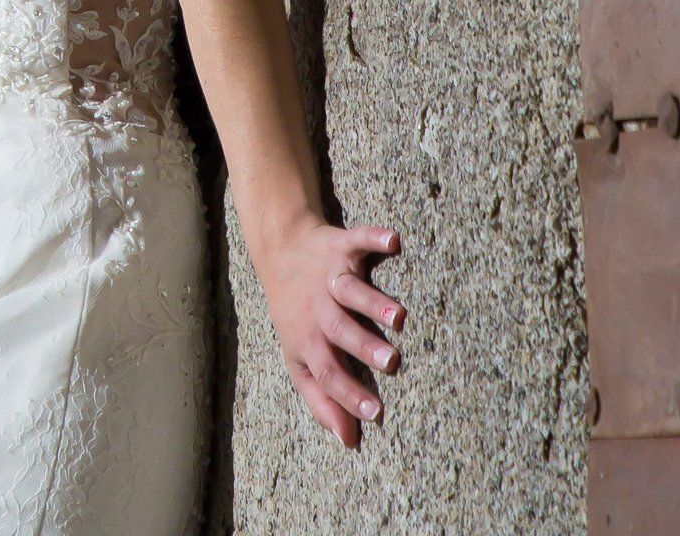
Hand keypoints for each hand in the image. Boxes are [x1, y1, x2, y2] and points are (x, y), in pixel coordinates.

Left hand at [252, 214, 403, 450]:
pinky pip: (359, 240)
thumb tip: (349, 441)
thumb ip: (322, 399)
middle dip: (365, 347)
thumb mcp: (298, 359)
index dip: (349, 395)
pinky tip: (394, 242)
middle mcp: (319, 309)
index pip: (328, 373)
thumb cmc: (295, 315)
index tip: (377, 414)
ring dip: (374, 302)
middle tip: (393, 362)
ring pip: (351, 291)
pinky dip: (375, 238)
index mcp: (309, 340)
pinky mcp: (342, 245)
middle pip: (340, 330)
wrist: (279, 250)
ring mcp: (331, 276)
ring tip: (400, 316)